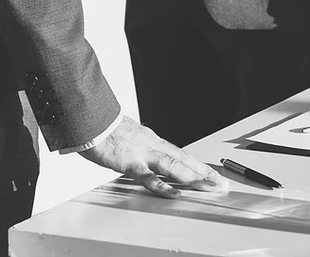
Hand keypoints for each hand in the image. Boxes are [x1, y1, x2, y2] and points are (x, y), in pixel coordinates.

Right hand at [80, 116, 227, 197]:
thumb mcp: (127, 137)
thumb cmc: (103, 127)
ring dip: (192, 177)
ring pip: (172, 166)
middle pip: (183, 159)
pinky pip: (146, 176)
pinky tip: (173, 193)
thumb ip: (139, 147)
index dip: (198, 164)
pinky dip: (161, 185)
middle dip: (203, 172)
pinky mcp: (127, 161)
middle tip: (220, 183)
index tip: (212, 173)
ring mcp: (141, 152)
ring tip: (208, 187)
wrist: (89, 117)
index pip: (181, 153)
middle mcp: (151, 145)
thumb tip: (146, 156)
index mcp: (151, 140)